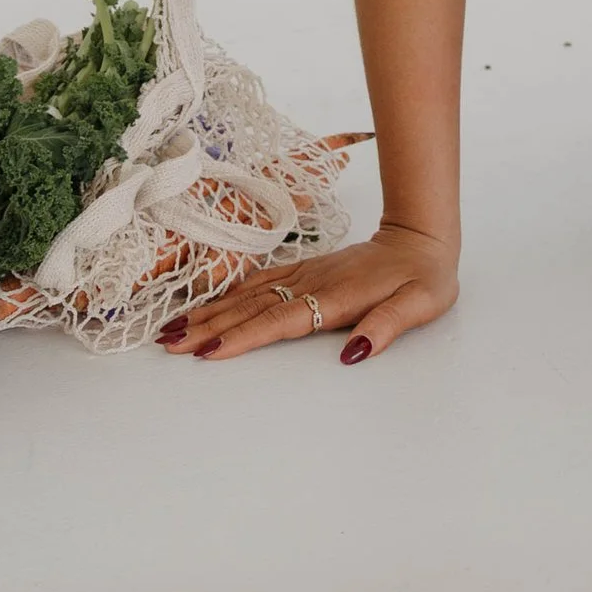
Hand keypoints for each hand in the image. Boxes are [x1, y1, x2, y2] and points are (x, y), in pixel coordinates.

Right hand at [159, 223, 457, 367]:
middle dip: (207, 326)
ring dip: (210, 311)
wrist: (422, 239)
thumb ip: (386, 326)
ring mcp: (305, 273)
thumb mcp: (418, 306)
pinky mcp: (305, 268)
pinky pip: (259, 281)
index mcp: (334, 296)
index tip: (207, 351)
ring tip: (173, 327)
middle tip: (168, 344)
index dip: (242, 337)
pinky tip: (209, 304)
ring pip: (248, 294)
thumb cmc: (422, 279)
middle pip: (251, 308)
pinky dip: (230, 294)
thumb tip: (354, 353)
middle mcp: (312, 283)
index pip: (279, 320)